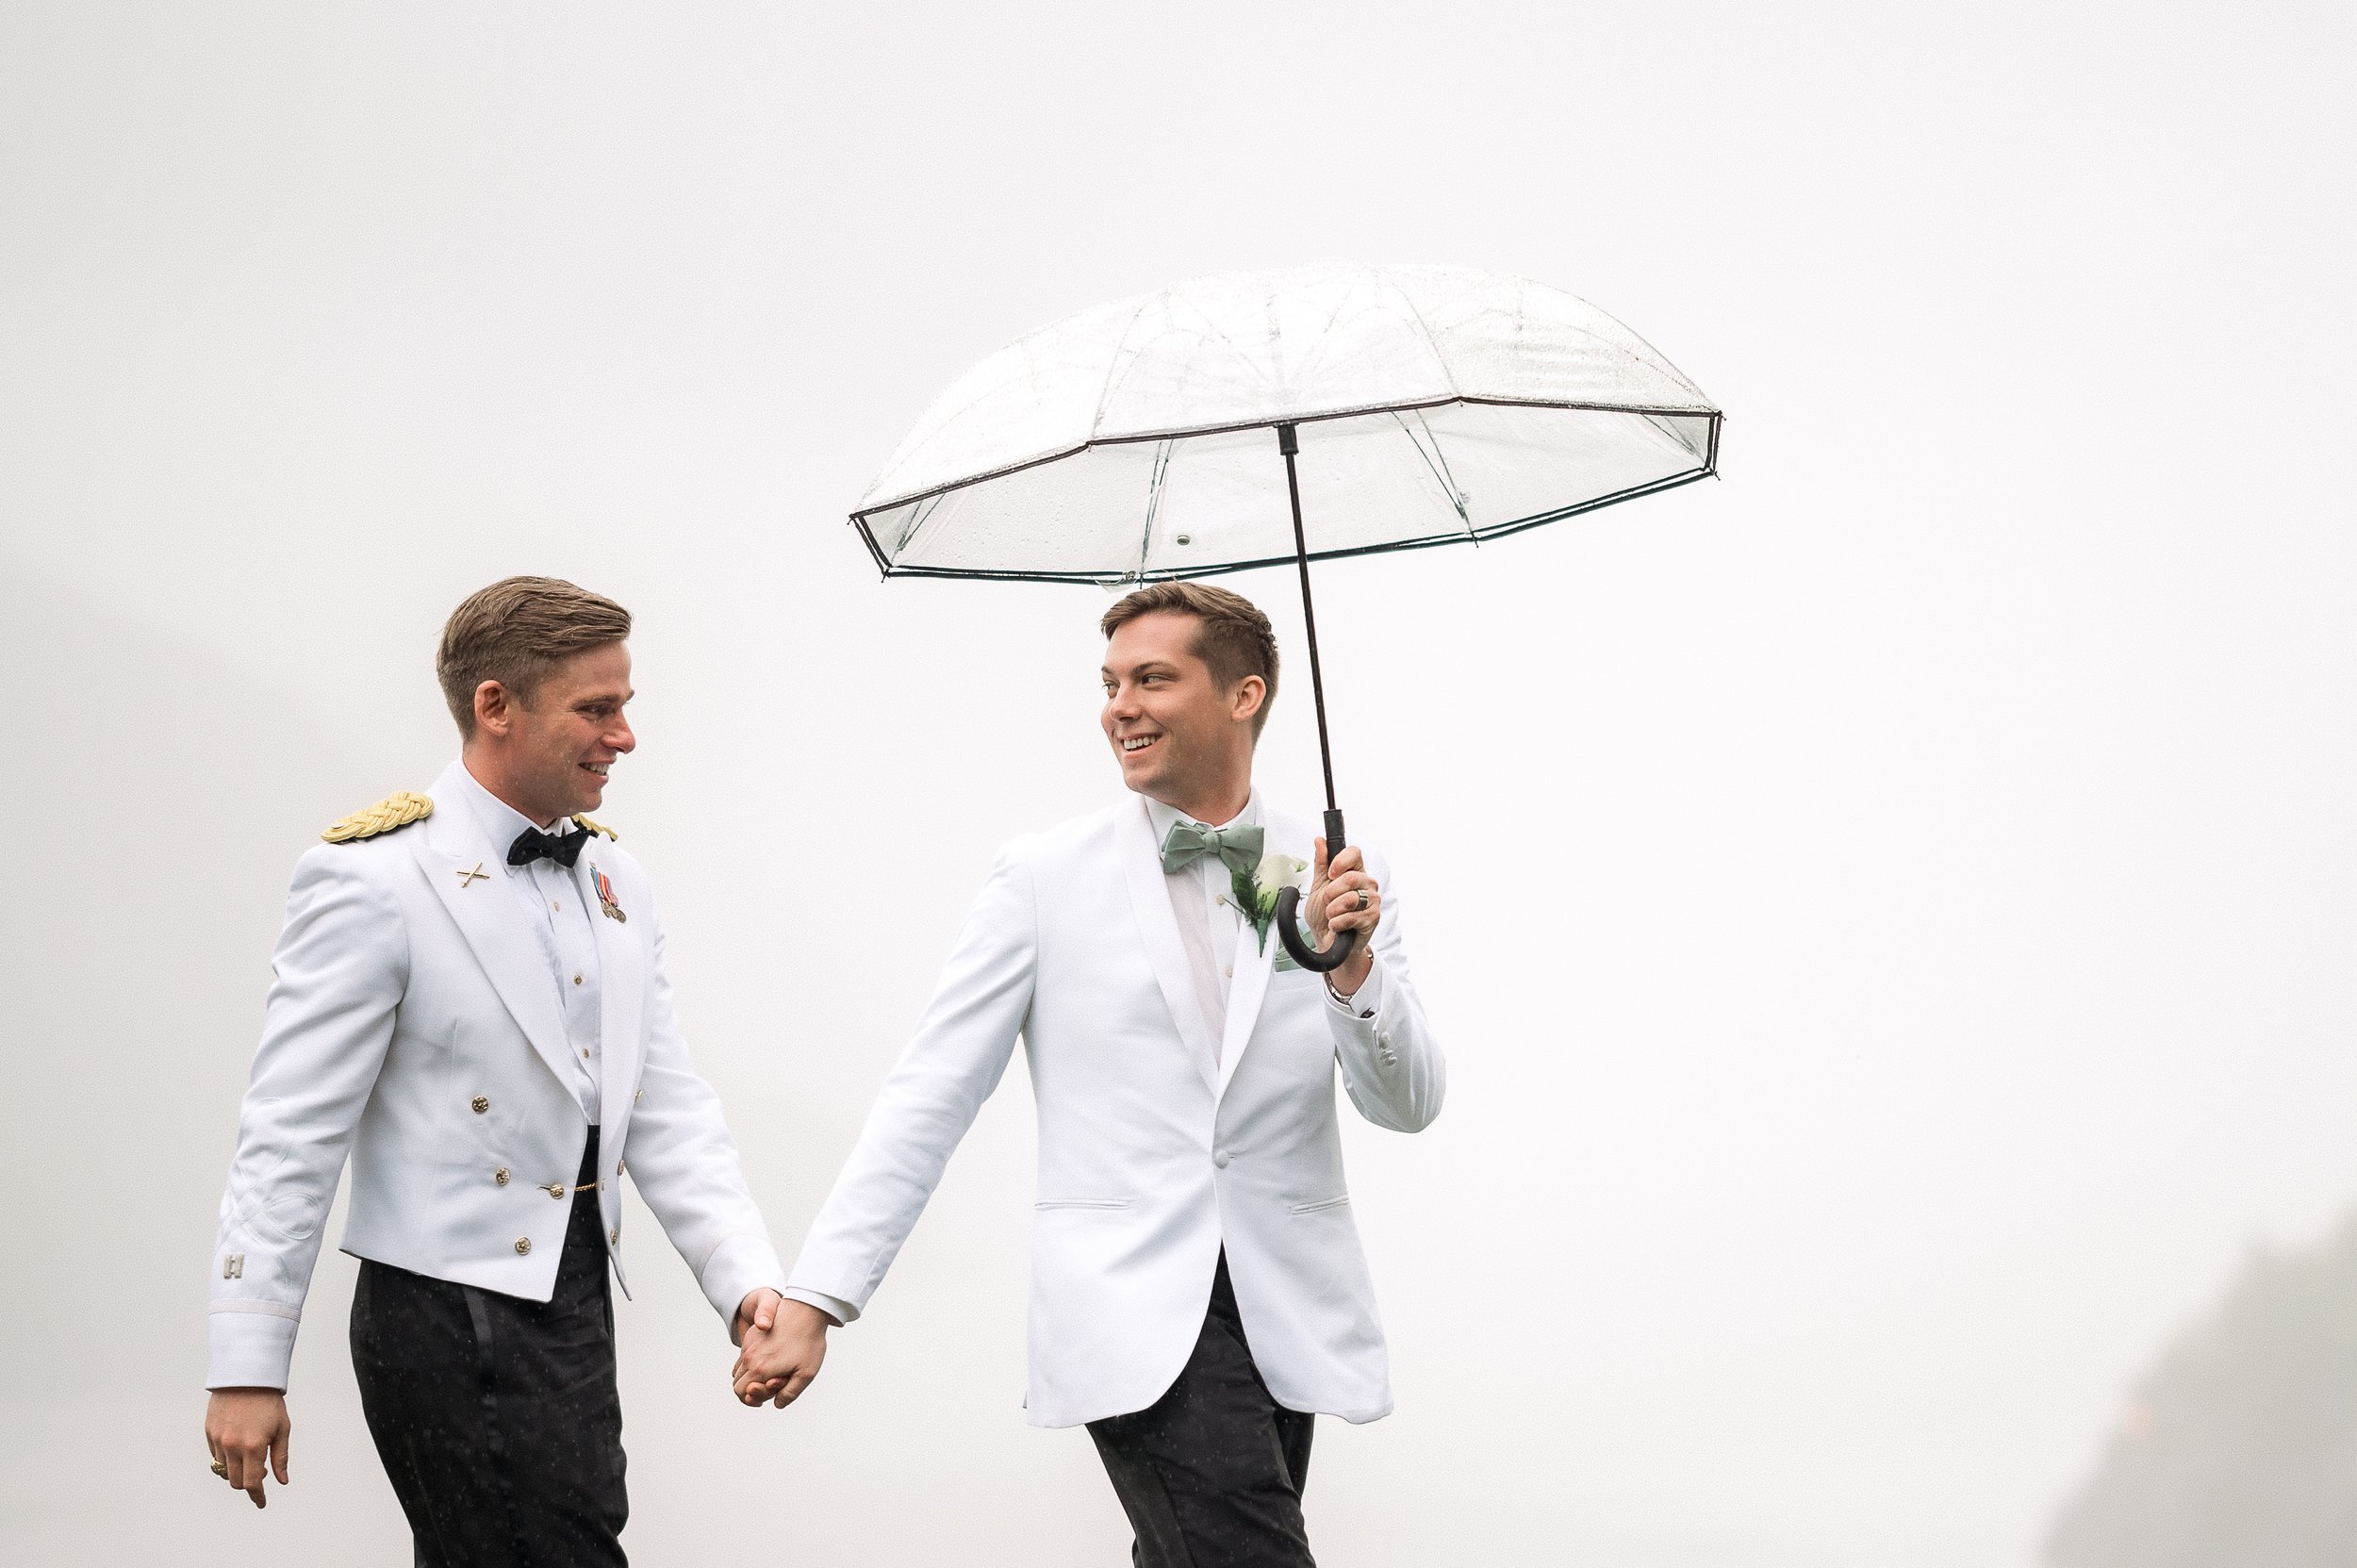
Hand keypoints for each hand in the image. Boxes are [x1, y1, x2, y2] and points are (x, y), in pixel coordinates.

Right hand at [205, 1388, 289, 1508]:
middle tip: (261, 1475)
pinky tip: (236, 1450)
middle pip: (236, 1481)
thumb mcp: (282, 1428)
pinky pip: (215, 1457)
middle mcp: (232, 1446)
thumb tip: (282, 1481)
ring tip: (249, 1460)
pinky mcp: (208, 1433)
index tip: (261, 1503)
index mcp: (253, 1446)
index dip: (257, 1496)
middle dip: (248, 1484)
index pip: (253, 1482)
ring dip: (236, 1472)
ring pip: (223, 1471)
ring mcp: (217, 1440)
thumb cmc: (269, 1402)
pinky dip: (225, 1460)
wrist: (246, 1377)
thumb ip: (281, 1457)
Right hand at [732, 1296, 832, 1408]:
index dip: (751, 1399)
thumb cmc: (809, 1342)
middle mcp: (749, 1357)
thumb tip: (777, 1404)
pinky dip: (751, 1364)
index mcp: (760, 1369)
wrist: (806, 1310)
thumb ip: (790, 1393)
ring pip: (739, 1369)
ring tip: (771, 1374)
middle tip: (771, 1386)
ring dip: (750, 1376)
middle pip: (737, 1383)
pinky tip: (771, 1361)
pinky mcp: (752, 1336)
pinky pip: (744, 1356)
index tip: (767, 1397)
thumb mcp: (806, 1373)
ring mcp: (749, 1345)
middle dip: (750, 1389)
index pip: (741, 1393)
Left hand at [1308, 837, 1378, 998]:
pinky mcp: (1373, 918)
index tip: (1330, 874)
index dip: (1341, 861)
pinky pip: (1352, 917)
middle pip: (1351, 878)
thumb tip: (1319, 840)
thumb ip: (1321, 863)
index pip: (1355, 853)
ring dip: (1332, 910)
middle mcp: (1367, 883)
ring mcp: (1373, 900)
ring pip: (1350, 899)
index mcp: (1355, 871)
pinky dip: (1337, 923)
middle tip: (1326, 902)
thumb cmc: (1324, 913)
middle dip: (1331, 893)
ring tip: (1331, 916)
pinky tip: (1337, 926)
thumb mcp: (1317, 886)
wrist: (1326, 941)